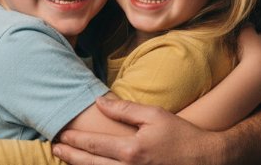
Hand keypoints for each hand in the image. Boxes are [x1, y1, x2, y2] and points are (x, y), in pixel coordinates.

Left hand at [54, 96, 224, 164]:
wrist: (207, 160)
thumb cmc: (181, 135)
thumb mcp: (154, 115)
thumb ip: (124, 109)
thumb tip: (98, 101)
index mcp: (132, 150)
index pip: (94, 146)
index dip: (74, 141)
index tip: (59, 135)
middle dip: (69, 157)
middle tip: (53, 148)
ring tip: (64, 159)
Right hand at [236, 24, 260, 95]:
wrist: (259, 72)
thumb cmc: (251, 51)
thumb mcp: (245, 33)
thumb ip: (248, 27)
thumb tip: (249, 25)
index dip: (254, 39)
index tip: (246, 43)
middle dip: (260, 52)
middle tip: (248, 55)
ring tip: (250, 67)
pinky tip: (254, 77)